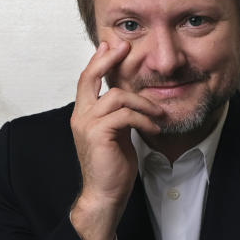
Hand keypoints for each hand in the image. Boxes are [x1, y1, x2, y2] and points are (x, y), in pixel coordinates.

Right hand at [69, 41, 163, 239]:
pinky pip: (125, 115)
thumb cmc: (113, 167)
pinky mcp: (98, 134)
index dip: (99, 61)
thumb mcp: (118, 135)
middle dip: (108, 59)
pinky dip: (144, 120)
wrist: (105, 194)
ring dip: (143, 103)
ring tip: (159, 115)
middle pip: (90, 77)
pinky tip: (155, 129)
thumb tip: (133, 101)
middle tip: (125, 48)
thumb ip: (119, 116)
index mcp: (84, 114)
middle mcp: (81, 116)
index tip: (112, 45)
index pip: (87, 80)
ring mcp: (87, 124)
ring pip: (117, 97)